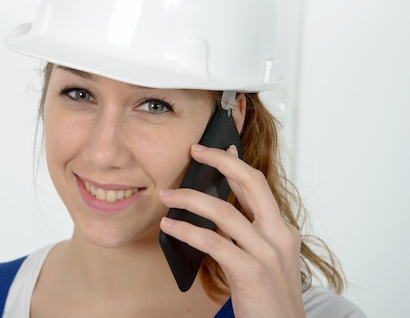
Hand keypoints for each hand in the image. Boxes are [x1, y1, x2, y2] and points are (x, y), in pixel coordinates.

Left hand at [159, 144, 304, 317]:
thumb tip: (210, 211)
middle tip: (194, 151)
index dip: (234, 164)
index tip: (213, 150)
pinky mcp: (251, 271)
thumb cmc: (268, 297)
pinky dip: (187, 230)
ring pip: (225, 211)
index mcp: (281, 230)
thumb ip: (241, 234)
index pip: (258, 185)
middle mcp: (278, 235)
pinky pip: (213, 242)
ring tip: (166, 195)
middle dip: (221, 161)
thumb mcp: (260, 258)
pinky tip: (169, 226)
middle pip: (251, 182)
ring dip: (190, 198)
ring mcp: (267, 252)